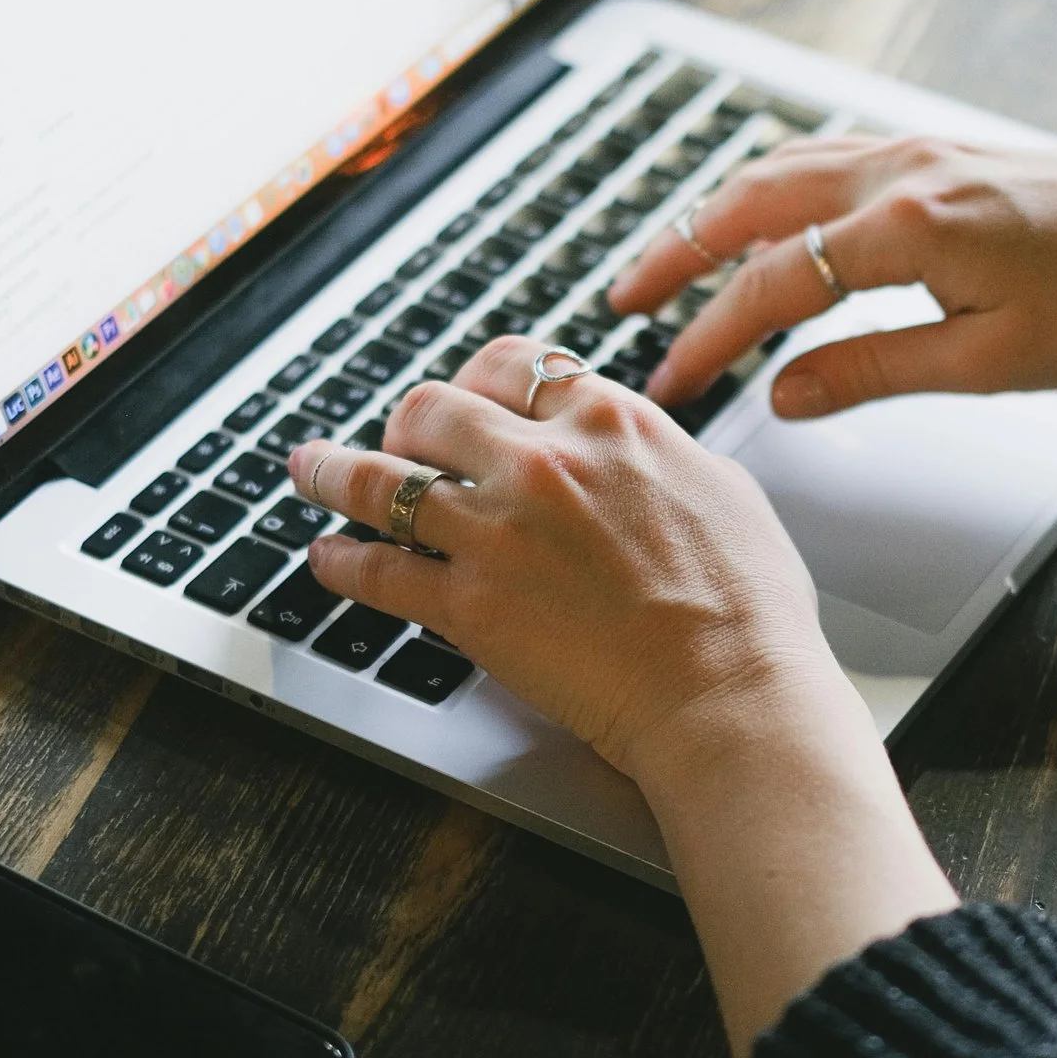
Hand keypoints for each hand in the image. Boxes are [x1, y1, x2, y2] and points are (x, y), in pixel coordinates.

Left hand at [286, 338, 849, 785]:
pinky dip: (340, 564)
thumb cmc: (748, 609)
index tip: (464, 398)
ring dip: (333, 473)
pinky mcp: (468, 605)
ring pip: (380, 480)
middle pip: (433, 408)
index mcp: (610, 422)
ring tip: (309, 471)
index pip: (514, 366)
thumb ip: (660, 454)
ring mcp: (497, 532)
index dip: (475, 380)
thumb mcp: (721, 490)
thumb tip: (639, 444)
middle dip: (404, 422)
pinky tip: (326, 559)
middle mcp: (543, 462)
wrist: (730, 692)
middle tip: (395, 440)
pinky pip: (376, 572)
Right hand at [610, 139, 1056, 417]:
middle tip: (622, 302)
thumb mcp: (990, 364)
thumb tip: (785, 394)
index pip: (771, 285)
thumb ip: (873, 371)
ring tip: (666, 258)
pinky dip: (769, 185)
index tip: (671, 380)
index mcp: (910, 229)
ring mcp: (918, 149)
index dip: (708, 337)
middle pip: (750, 205)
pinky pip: (826, 155)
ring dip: (712, 213)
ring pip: (782, 169)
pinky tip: (755, 212)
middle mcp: (903, 172)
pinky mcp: (938, 148)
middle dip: (676, 253)